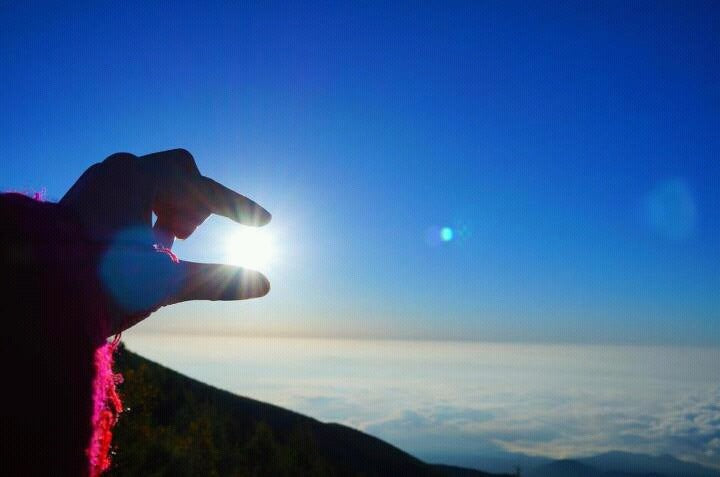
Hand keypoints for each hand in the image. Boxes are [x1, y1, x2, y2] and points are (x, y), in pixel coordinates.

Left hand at [60, 149, 270, 335]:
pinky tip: (142, 240)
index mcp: (140, 181)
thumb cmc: (102, 285)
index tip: (265, 222)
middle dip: (195, 203)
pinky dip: (151, 209)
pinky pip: (134, 188)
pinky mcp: (88, 194)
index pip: (204, 189)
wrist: (36, 295)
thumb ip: (218, 280)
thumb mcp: (166, 281)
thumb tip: (265, 285)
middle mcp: (119, 170)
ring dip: (173, 208)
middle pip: (181, 172)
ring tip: (162, 243)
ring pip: (157, 179)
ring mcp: (100, 180)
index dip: (238, 207)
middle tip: (186, 237)